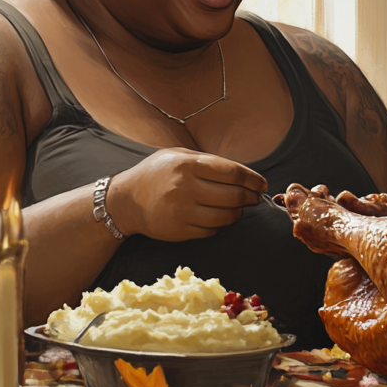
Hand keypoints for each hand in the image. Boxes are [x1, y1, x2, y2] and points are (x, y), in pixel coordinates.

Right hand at [107, 148, 267, 240]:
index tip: (261, 184)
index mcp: (187, 164)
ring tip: (239, 209)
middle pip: (233, 195)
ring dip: (238, 213)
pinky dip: (220, 225)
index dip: (252, 179)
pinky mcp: (179, 231)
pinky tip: (218, 218)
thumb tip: (242, 173)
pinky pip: (211, 230)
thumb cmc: (156, 173)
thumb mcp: (178, 155)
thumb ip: (208, 161)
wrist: (125, 200)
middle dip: (250, 197)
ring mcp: (181, 211)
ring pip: (226, 216)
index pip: (232, 172)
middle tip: (255, 198)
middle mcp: (185, 187)